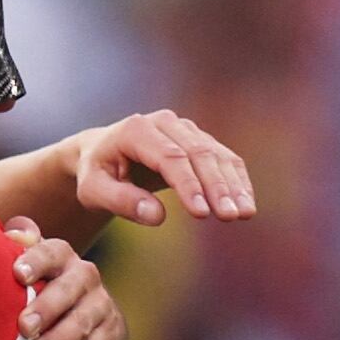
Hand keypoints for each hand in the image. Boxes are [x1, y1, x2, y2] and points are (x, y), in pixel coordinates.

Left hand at [4, 217, 126, 339]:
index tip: (17, 274)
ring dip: (60, 338)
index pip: (51, 251)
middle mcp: (85, 277)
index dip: (35, 261)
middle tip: (24, 326)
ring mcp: (101, 306)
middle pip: (70, 287)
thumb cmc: (43, 291)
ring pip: (84, 320)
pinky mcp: (111, 334)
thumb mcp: (30, 270)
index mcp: (61, 258)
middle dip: (47, 306)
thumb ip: (19, 249)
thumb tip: (13, 231)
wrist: (88, 321)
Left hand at [75, 110, 254, 225]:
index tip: (202, 213)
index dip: (188, 184)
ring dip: (233, 185)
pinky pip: (222, 158)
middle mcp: (165, 122)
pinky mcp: (197, 139)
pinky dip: (236, 180)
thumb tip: (157, 216)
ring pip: (216, 155)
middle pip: (198, 154)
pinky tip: (246, 203)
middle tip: (231, 216)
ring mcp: (184, 128)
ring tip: (244, 214)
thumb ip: (121, 201)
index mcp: (136, 131)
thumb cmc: (96, 174)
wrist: (101, 153)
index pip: (170, 157)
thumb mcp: (94, 191)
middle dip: (217, 187)